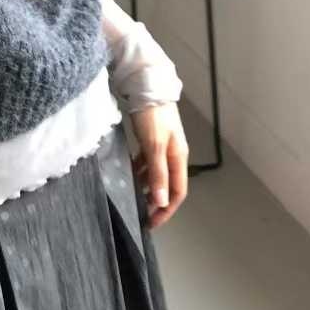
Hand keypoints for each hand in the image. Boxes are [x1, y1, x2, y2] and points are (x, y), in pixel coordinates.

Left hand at [129, 101, 188, 228]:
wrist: (147, 86)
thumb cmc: (152, 115)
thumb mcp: (154, 145)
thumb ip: (157, 173)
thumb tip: (162, 201)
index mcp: (178, 157)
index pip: (177, 192)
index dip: (167, 210)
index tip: (152, 223)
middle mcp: (173, 154)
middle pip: (168, 185)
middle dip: (157, 202)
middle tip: (142, 215)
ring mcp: (163, 146)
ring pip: (157, 174)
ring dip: (148, 188)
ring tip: (134, 198)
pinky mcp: (152, 139)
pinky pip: (148, 162)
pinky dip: (141, 172)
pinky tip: (130, 174)